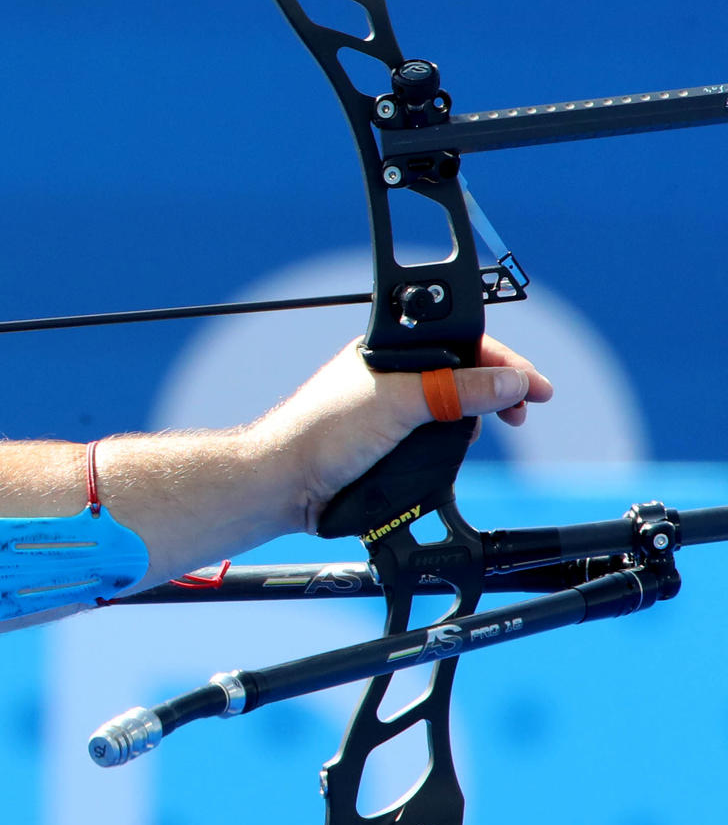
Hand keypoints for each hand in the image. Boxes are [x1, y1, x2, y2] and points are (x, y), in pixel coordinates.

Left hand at [264, 334, 553, 531]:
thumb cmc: (324, 433)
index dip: (502, 360)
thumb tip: (510, 381)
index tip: (536, 386)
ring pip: (452, 400)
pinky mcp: (390, 438)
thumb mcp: (400, 404)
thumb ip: (455, 390)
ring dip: (481, 409)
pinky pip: (438, 428)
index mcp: (388, 350)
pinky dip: (460, 433)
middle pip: (462, 370)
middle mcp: (392, 374)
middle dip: (498, 384)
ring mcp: (391, 406)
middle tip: (526, 408)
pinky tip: (466, 442)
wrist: (287, 483)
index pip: (459, 341)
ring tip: (506, 422)